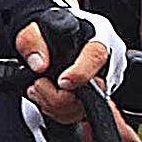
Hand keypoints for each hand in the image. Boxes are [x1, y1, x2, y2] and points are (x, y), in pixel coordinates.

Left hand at [10, 0, 123, 116]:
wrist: (54, 34)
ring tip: (39, 89)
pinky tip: (49, 96)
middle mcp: (109, 60)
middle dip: (58, 96)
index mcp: (98, 36)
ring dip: (55, 106)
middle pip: (94, 91)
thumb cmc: (49, 28)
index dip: (80, 73)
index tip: (62, 82)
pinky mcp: (98, 99)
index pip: (97, 56)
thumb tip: (39, 65)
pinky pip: (81, 114)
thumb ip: (32, 42)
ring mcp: (106, 82)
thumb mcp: (32, 27)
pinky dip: (60, 111)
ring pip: (86, 108)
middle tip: (38, 85)